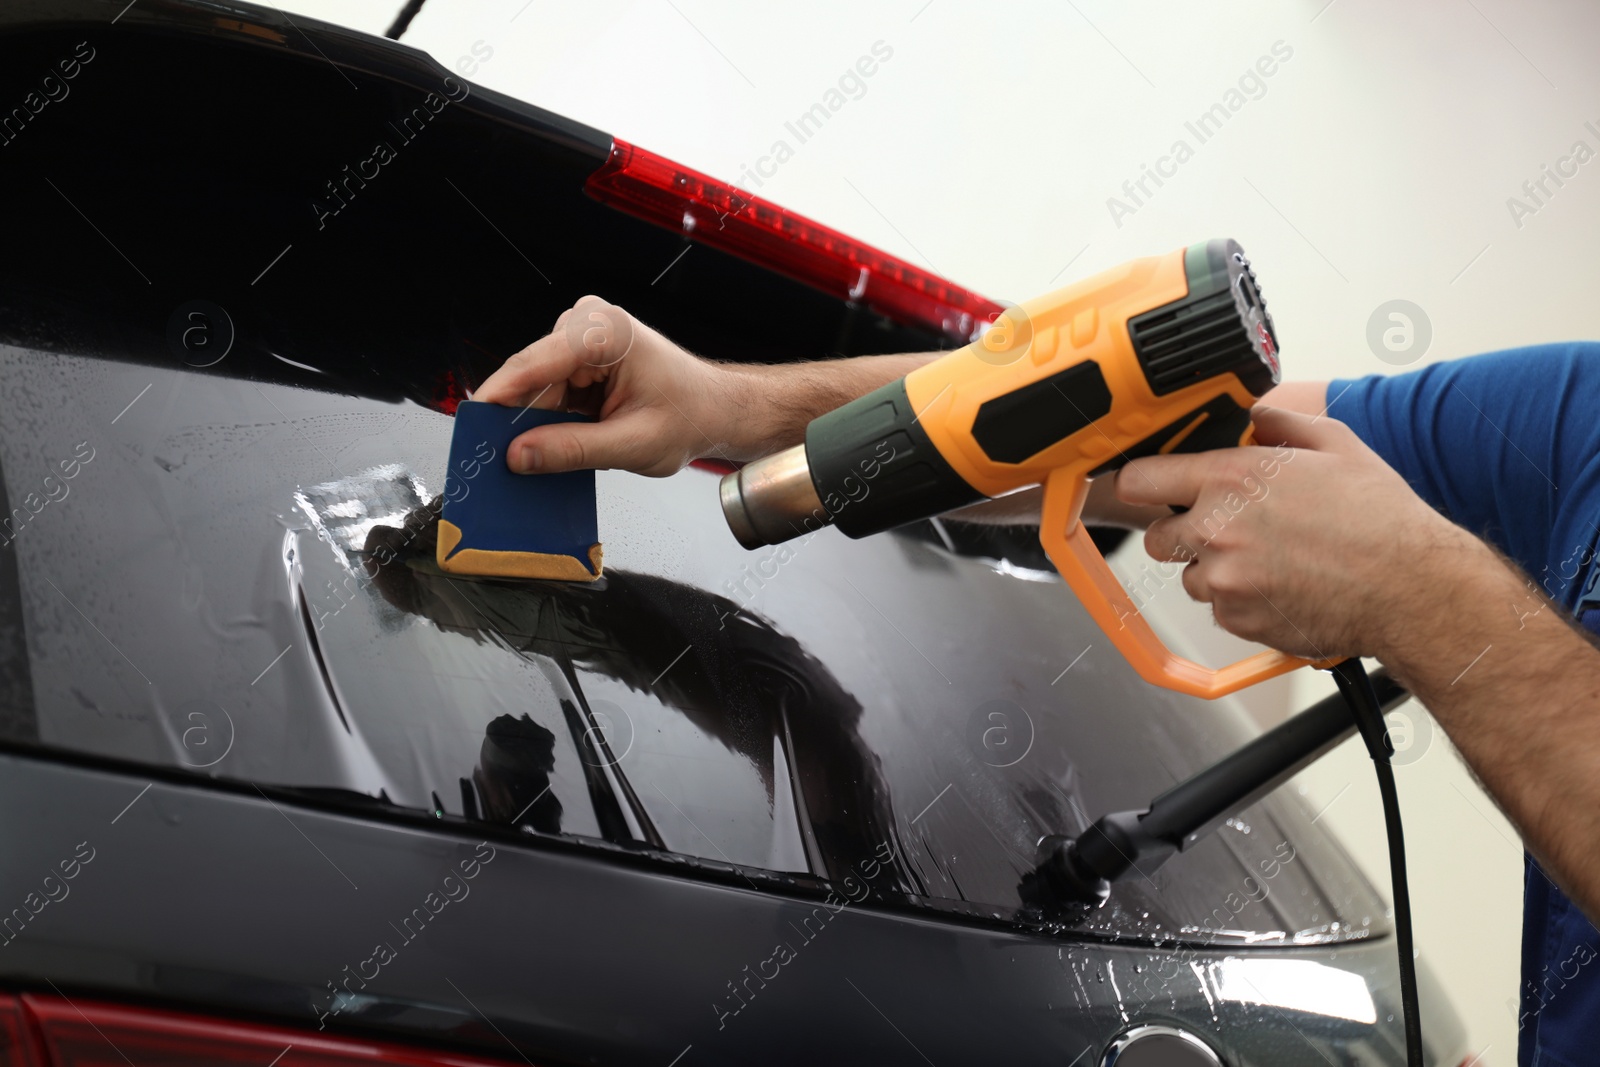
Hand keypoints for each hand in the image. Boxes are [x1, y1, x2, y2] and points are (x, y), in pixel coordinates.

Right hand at [474, 296, 727, 476]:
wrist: (715, 410)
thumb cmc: (690, 416)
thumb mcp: (633, 444)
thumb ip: (573, 450)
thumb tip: (519, 456)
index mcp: (605, 332)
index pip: (534, 364)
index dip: (499, 400)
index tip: (472, 431)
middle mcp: (588, 323)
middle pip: (529, 377)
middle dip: (515, 420)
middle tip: (500, 465)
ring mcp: (581, 338)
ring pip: (534, 388)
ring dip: (534, 424)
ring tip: (537, 461)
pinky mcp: (578, 357)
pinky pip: (546, 392)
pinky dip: (547, 420)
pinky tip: (552, 446)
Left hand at [1114, 405, 1478, 659]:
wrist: (1409, 586)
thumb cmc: (1379, 519)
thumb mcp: (1335, 445)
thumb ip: (1281, 425)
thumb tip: (1258, 416)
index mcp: (1230, 479)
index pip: (1140, 479)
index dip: (1140, 484)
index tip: (1143, 487)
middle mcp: (1216, 529)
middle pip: (1156, 536)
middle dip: (1182, 533)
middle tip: (1226, 531)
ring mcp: (1224, 578)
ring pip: (1191, 576)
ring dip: (1217, 570)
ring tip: (1271, 561)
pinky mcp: (1238, 618)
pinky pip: (1220, 609)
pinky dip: (1243, 602)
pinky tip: (1283, 587)